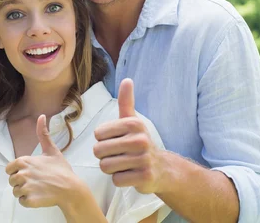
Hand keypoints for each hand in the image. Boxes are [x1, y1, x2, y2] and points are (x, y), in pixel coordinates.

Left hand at [6, 115, 80, 208]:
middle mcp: (22, 174)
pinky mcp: (30, 200)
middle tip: (36, 181)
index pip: (9, 169)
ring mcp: (26, 188)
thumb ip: (43, 134)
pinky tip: (39, 196)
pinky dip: (28, 201)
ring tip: (38, 189)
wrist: (71, 188)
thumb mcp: (52, 150)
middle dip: (21, 182)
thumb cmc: (61, 169)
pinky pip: (22, 201)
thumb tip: (41, 115)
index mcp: (24, 161)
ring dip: (24, 192)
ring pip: (16, 192)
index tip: (30, 172)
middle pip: (12, 181)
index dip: (18, 171)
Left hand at [93, 78, 162, 193]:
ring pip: (105, 166)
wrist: (161, 168)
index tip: (116, 142)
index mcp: (133, 124)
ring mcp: (143, 159)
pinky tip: (130, 175)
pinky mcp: (144, 177)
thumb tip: (127, 79)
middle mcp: (139, 140)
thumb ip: (127, 101)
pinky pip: (116, 180)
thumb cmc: (139, 143)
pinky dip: (120, 179)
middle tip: (118, 156)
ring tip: (123, 165)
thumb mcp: (133, 121)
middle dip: (104, 156)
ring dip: (111, 168)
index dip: (103, 141)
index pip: (98, 134)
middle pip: (99, 151)